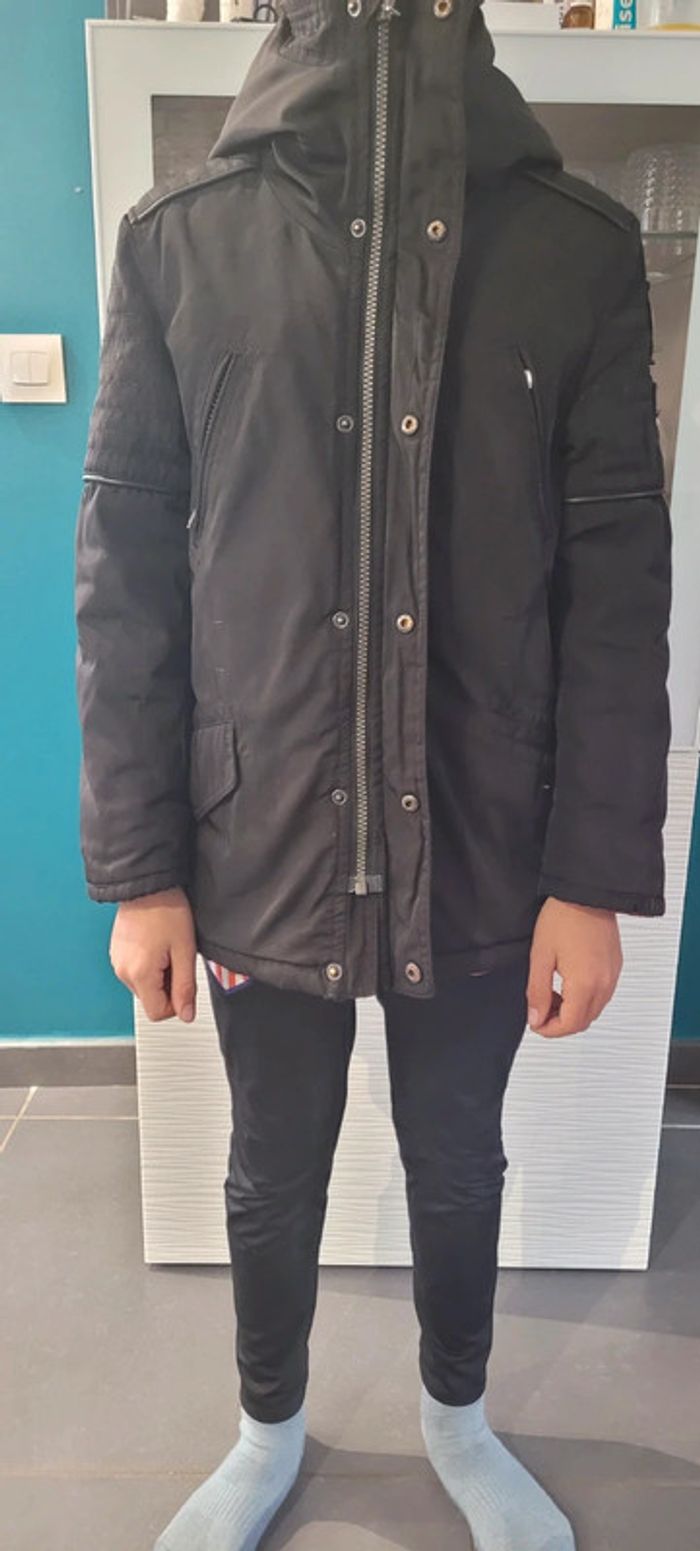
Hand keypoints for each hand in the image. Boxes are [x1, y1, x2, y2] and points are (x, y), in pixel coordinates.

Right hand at [109, 887, 196, 1023]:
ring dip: (160, 974)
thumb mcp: (185, 950)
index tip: (184, 983)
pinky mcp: (118, 953)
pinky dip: (150, 964)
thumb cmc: (165, 910)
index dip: (177, 1004)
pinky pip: (136, 971)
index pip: (158, 1013)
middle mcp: (123, 972)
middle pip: (151, 999)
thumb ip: (185, 987)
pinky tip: (156, 943)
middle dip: (169, 985)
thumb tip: (186, 1015)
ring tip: (166, 947)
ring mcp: (118, 962)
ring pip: (145, 985)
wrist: (147, 886)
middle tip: (177, 957)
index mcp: (139, 974)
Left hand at [526, 897, 622, 1037]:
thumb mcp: (540, 956)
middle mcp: (604, 983)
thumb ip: (537, 991)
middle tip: (540, 1009)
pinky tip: (567, 983)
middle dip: (560, 1022)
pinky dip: (584, 998)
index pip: (569, 1025)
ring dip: (572, 1011)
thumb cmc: (564, 917)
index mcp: (585, 984)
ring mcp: (612, 975)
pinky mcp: (615, 966)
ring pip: (593, 1010)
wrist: (586, 893)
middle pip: (583, 1022)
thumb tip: (536, 1017)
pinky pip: (601, 995)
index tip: (535, 1022)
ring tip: (551, 993)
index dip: (549, 1030)